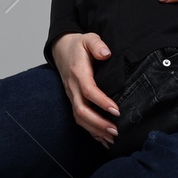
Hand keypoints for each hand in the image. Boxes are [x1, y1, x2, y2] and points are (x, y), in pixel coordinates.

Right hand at [50, 31, 118, 145]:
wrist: (61, 49)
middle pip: (81, 110)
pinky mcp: (73, 100)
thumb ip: (97, 44)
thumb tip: (106, 53)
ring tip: (112, 138)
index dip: (102, 102)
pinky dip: (91, 131)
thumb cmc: (78, 45)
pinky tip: (103, 139)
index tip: (116, 110)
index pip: (88, 91)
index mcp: (78, 72)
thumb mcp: (88, 38)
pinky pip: (79, 119)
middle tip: (115, 130)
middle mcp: (73, 87)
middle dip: (98, 123)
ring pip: (79, 118)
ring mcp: (71, 95)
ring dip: (95, 130)